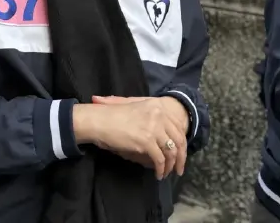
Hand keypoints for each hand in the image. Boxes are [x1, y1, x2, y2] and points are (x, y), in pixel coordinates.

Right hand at [73, 98, 187, 179]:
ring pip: (171, 151)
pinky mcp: (147, 141)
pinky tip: (158, 174)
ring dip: (171, 166)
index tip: (180, 155)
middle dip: (181, 158)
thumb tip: (161, 132)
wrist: (98, 120)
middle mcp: (159, 115)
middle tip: (179, 169)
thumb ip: (150, 116)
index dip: (182, 144)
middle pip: (179, 140)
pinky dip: (161, 169)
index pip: (178, 127)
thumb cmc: (111, 116)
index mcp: (157, 106)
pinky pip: (160, 159)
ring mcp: (153, 128)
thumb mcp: (134, 109)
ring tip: (166, 173)